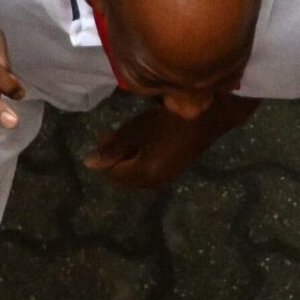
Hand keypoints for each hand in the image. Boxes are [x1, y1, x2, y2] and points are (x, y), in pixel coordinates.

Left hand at [83, 105, 220, 187]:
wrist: (210, 116)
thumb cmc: (169, 120)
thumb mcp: (138, 130)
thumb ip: (113, 147)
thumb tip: (89, 164)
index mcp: (145, 174)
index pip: (113, 175)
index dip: (105, 155)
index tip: (107, 131)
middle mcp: (156, 182)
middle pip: (124, 178)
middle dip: (114, 158)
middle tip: (115, 132)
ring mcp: (167, 177)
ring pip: (136, 174)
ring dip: (127, 157)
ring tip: (130, 133)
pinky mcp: (175, 168)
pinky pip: (148, 170)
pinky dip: (140, 157)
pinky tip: (144, 139)